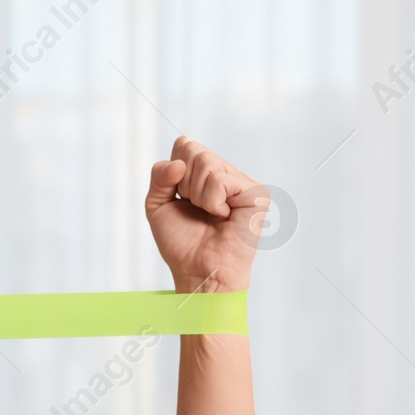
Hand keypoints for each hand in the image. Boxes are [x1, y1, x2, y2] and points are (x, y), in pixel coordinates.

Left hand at [144, 136, 264, 292]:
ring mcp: (243, 181)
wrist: (199, 270)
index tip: (181, 198)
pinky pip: (219, 180)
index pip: (184, 144)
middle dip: (184, 185)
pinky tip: (223, 217)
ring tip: (211, 215)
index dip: (174, 172)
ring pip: (205, 163)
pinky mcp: (257, 192)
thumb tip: (178, 162)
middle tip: (197, 210)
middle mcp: (227, 173)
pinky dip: (212, 202)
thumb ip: (160, 176)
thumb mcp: (157, 204)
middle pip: (193, 150)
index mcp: (206, 173)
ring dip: (198, 196)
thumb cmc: (182, 242)